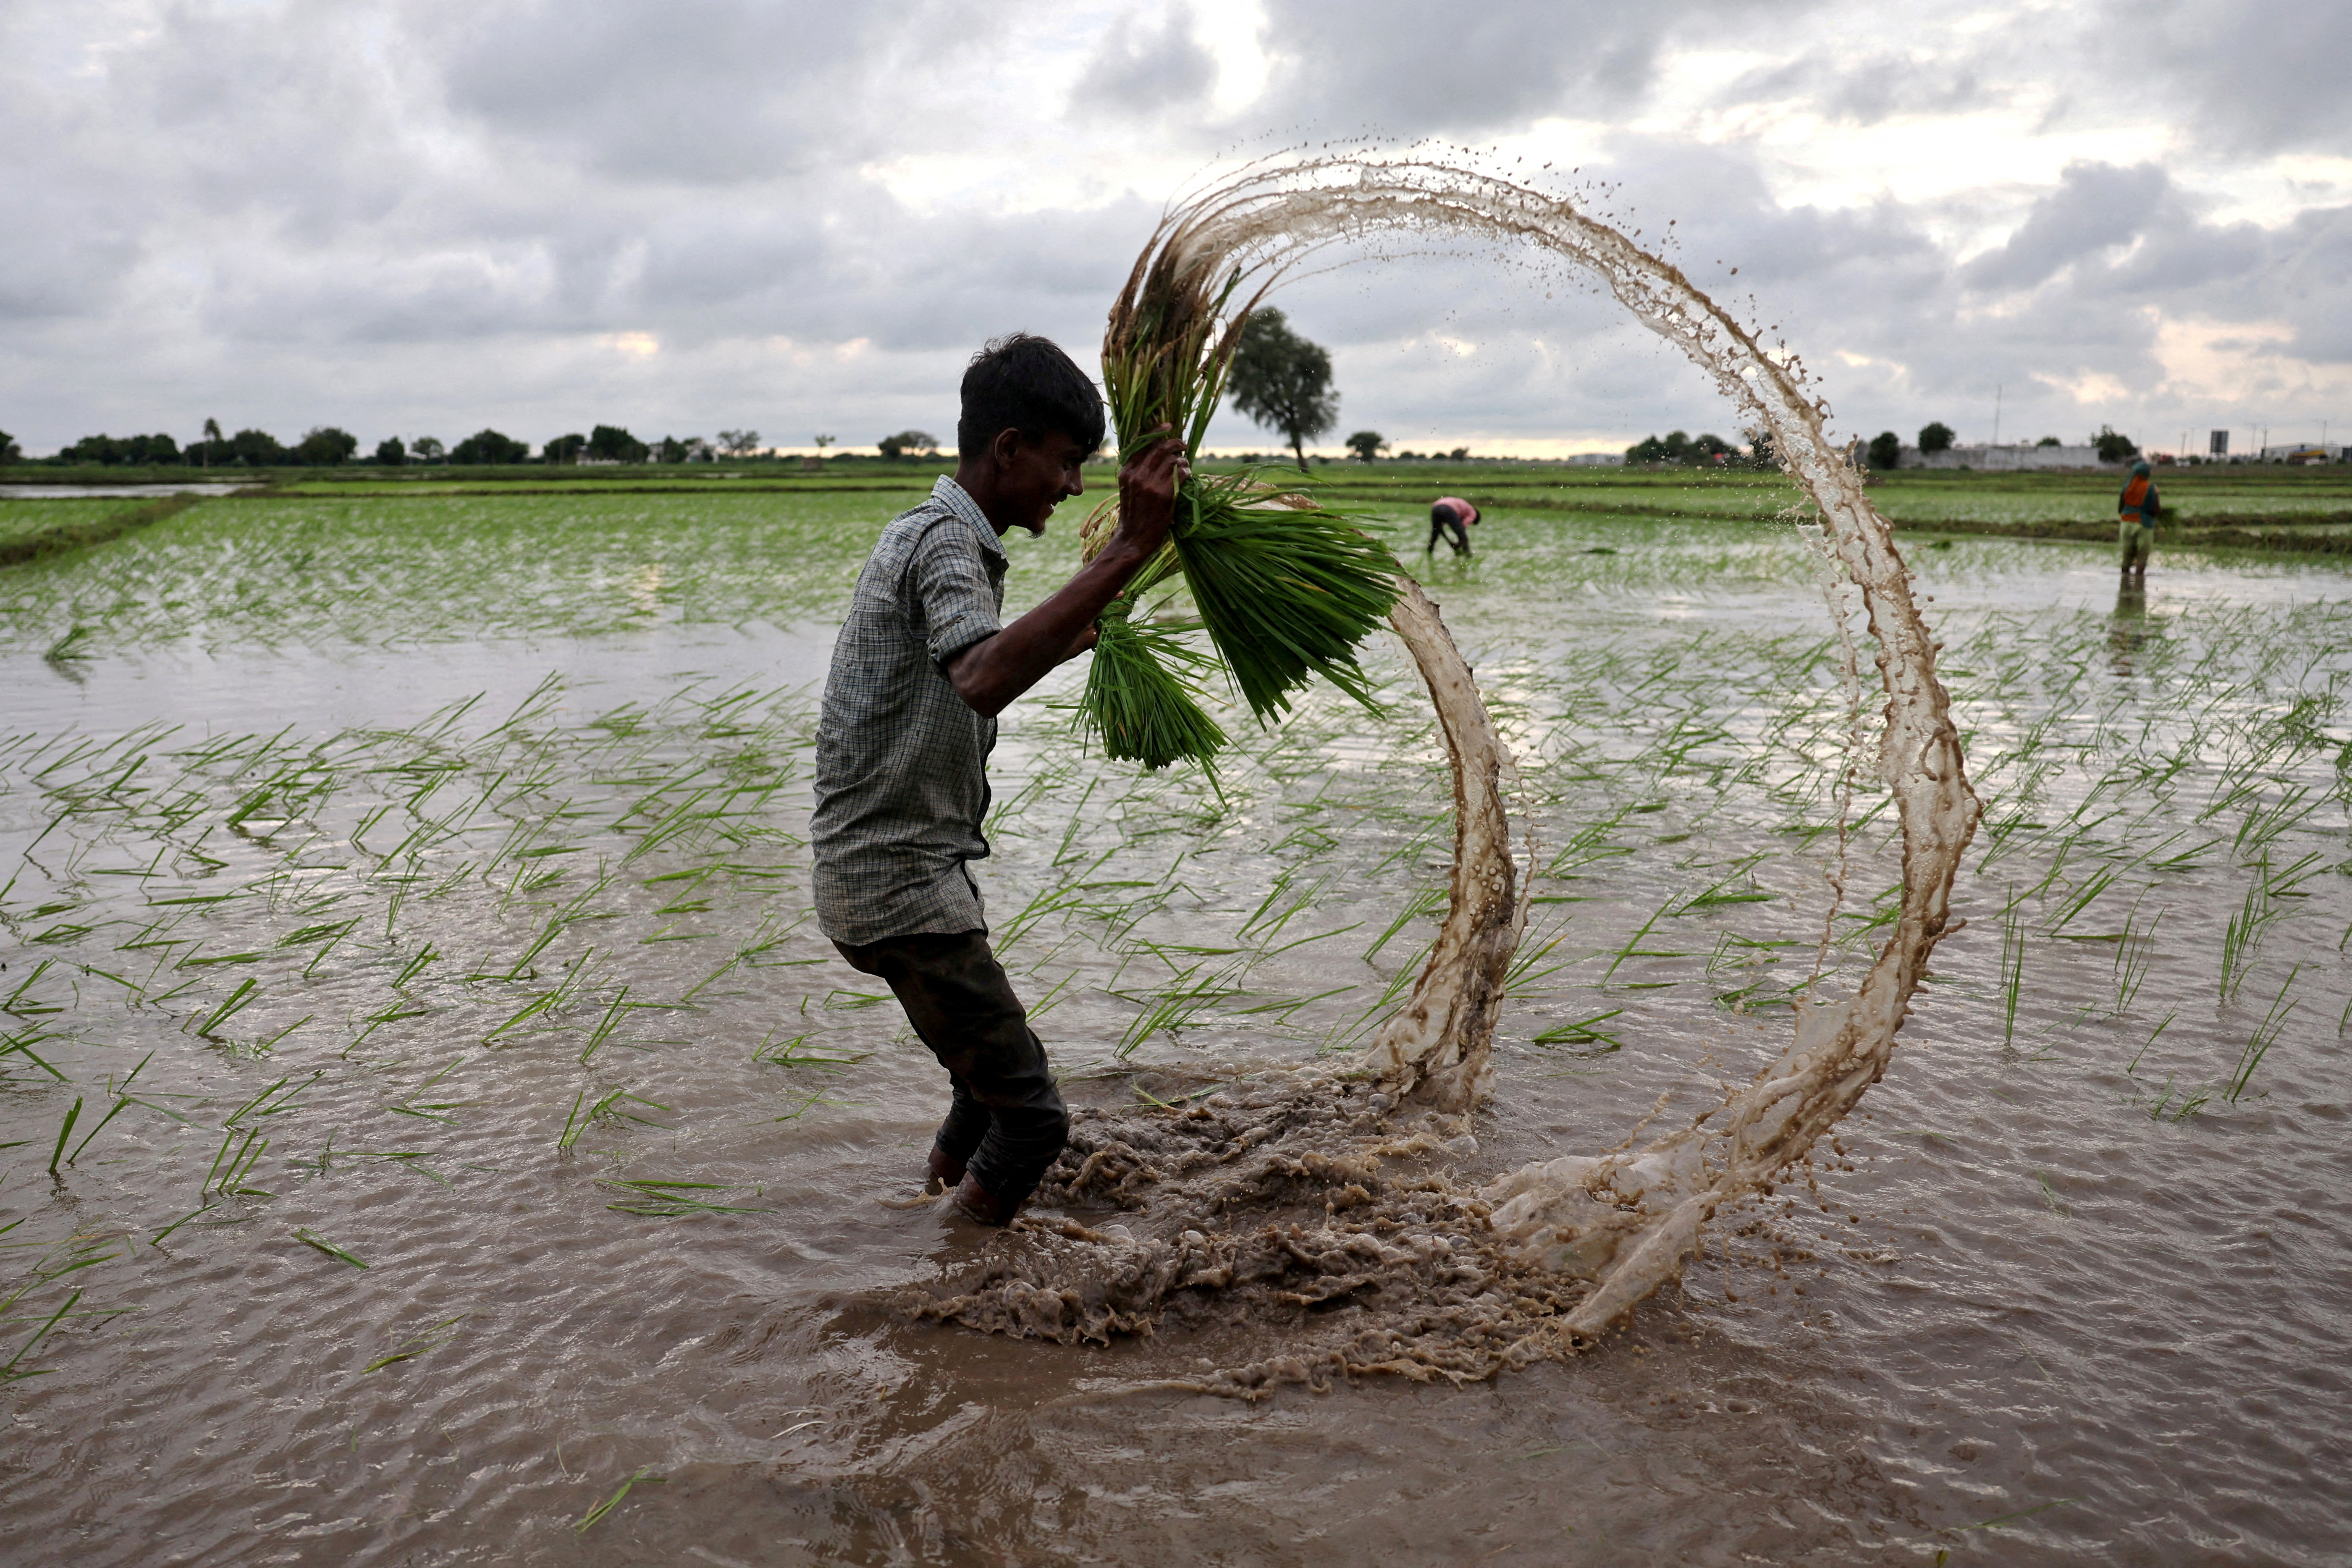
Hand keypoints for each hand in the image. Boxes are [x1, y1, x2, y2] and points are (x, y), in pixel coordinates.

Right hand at [1110, 428, 1187, 561]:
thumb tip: (1154, 451)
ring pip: (1172, 460)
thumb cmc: (1133, 514)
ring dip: (1182, 460)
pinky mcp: (1165, 495)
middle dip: (1174, 442)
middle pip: (1159, 448)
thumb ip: (1137, 471)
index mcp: (1126, 472)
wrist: (1134, 539)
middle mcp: (1137, 475)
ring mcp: (1151, 484)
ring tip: (1184, 464)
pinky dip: (1187, 471)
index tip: (1168, 426)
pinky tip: (1187, 475)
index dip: (1156, 431)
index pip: (1141, 444)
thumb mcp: (1128, 489)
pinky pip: (1181, 473)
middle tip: (1183, 444)